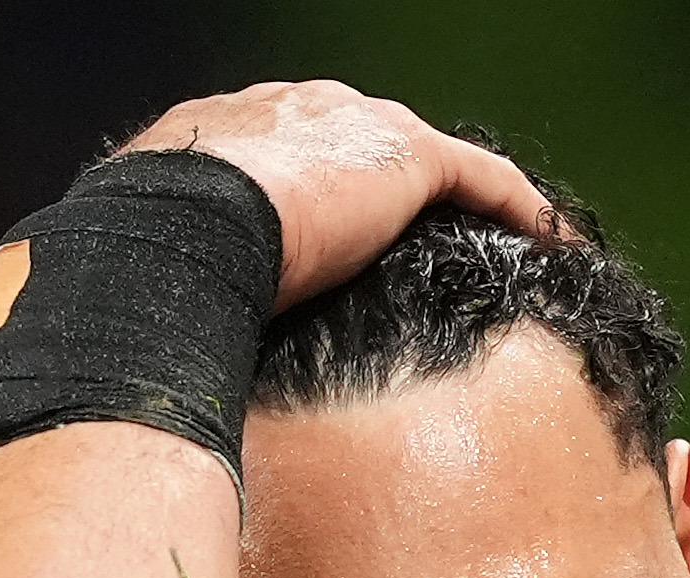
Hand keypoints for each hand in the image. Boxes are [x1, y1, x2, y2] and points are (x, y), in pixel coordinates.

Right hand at [118, 81, 556, 309]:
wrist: (175, 233)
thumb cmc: (144, 265)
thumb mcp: (148, 271)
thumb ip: (169, 289)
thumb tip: (153, 354)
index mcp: (220, 133)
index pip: (282, 152)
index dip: (314, 193)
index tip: (331, 238)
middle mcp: (288, 111)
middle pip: (357, 144)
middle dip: (387, 185)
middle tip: (415, 240)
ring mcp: (348, 125)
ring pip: (421, 155)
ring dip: (456, 194)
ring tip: (492, 239)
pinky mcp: (402, 155)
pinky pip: (477, 176)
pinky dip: (514, 205)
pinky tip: (545, 240)